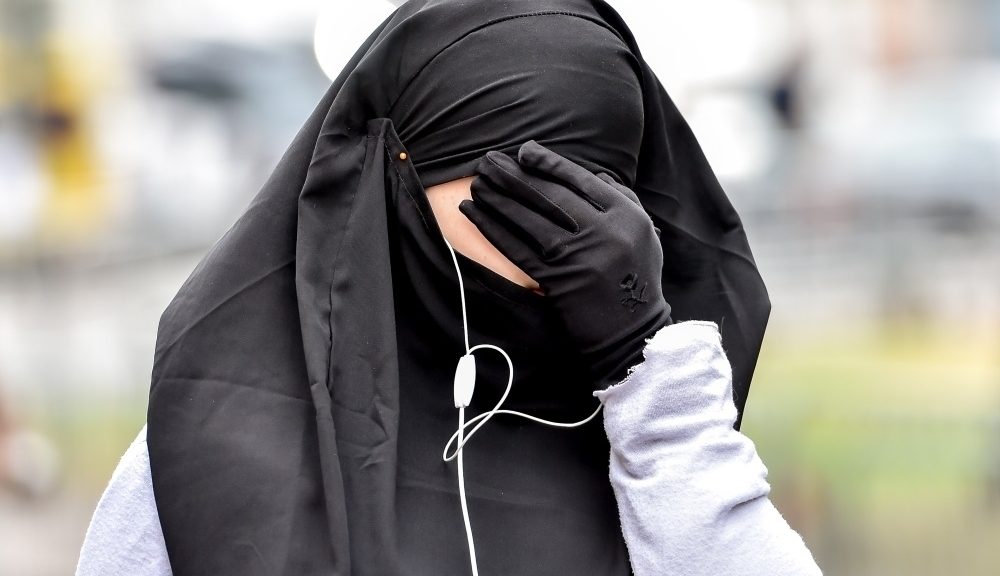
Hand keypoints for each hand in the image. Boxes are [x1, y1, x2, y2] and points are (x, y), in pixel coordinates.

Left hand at [459, 140, 671, 389]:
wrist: (632, 332)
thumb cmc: (636, 278)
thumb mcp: (642, 234)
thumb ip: (621, 200)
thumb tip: (593, 171)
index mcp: (626, 215)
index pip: (579, 179)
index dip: (548, 163)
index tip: (524, 151)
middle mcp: (604, 231)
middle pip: (549, 195)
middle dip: (514, 176)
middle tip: (488, 161)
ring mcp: (579, 256)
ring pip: (528, 218)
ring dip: (496, 198)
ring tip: (476, 183)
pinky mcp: (557, 279)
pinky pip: (517, 247)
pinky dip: (492, 228)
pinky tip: (473, 213)